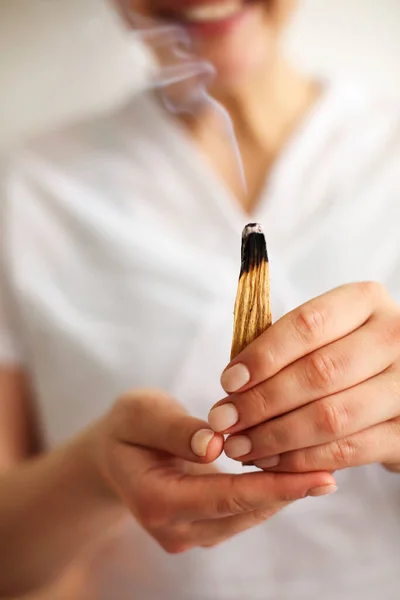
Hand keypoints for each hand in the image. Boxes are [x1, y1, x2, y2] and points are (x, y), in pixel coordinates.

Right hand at [93, 389, 335, 553]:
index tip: (317, 478)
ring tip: (319, 470)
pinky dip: (267, 493)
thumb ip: (174, 429)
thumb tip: (213, 444)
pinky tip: (291, 473)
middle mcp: (175, 528)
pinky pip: (242, 513)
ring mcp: (189, 533)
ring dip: (282, 494)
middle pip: (243, 513)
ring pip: (248, 517)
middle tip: (329, 473)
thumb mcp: (139, 413)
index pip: (225, 498)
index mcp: (155, 500)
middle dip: (288, 492)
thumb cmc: (126, 428)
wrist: (113, 455)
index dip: (273, 487)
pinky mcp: (202, 527)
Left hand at [208, 283, 399, 473]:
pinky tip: (270, 460)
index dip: (264, 355)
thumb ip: (283, 347)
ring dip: (275, 436)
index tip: (228, 382)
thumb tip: (233, 384)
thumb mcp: (323, 332)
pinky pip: (348, 450)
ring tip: (239, 445)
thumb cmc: (344, 351)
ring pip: (331, 416)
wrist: (397, 381)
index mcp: (365, 302)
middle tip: (224, 420)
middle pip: (319, 373)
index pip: (308, 324)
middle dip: (262, 401)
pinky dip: (301, 459)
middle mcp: (394, 337)